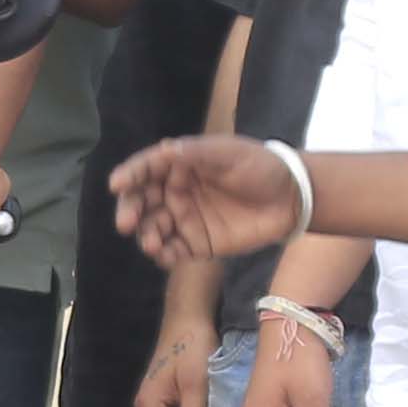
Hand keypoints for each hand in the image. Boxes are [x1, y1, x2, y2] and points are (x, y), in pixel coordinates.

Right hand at [103, 134, 302, 270]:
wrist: (291, 198)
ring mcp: (186, 219)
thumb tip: (163, 151)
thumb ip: (195, 153)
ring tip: (151, 243)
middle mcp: (177, 192)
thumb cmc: (259, 167)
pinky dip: (164, 255)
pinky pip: (173, 252)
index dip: (130, 175)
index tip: (116, 185)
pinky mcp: (199, 244)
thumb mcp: (228, 153)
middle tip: (126, 222)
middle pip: (143, 201)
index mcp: (180, 165)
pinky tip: (163, 255)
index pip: (147, 169)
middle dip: (130, 211)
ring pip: (154, 229)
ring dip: (146, 236)